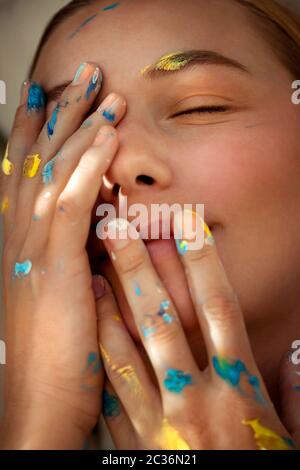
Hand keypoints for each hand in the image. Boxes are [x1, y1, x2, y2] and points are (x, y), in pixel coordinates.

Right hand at [0, 62, 125, 448]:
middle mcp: (17, 238)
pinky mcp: (55, 269)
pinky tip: (108, 136)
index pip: (26, 173)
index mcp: (18, 245)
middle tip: (79, 74)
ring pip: (54, 172)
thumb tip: (99, 225)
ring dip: (79, 127)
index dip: (36, 130)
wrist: (37, 407)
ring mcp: (32, 251)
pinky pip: (73, 205)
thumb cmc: (52, 358)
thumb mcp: (59, 297)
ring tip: (101, 89)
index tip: (50, 96)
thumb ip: (72, 257)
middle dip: (57, 113)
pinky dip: (89, 167)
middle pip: (37, 160)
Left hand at [96, 211, 297, 449]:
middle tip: (117, 228)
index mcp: (240, 393)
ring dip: (108, 306)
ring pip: (126, 351)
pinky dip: (100, 356)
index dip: (204, 264)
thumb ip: (299, 396)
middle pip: (162, 320)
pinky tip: (88, 328)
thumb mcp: (290, 442)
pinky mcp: (132, 447)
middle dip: (138, 269)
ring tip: (91, 268)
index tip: (188, 226)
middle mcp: (195, 399)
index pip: (219, 311)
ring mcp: (157, 424)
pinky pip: (111, 394)